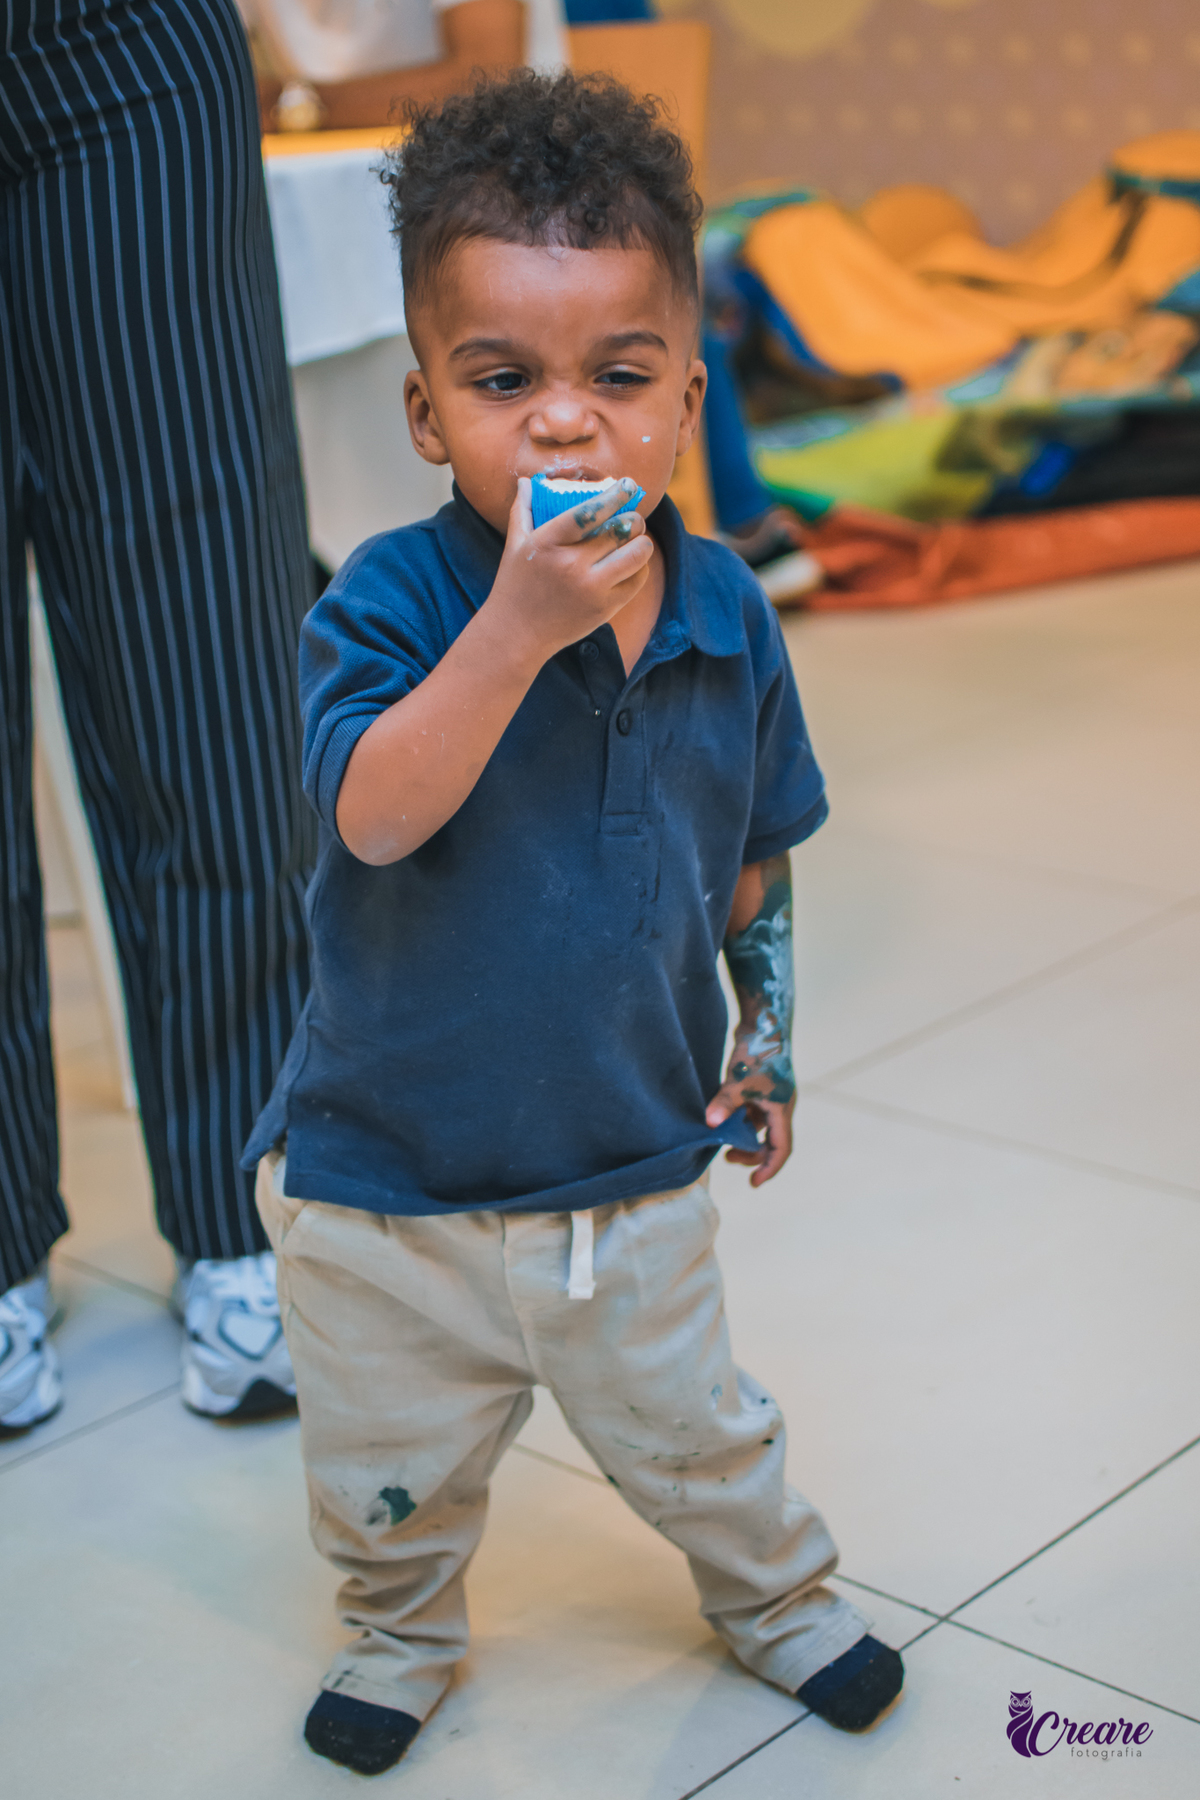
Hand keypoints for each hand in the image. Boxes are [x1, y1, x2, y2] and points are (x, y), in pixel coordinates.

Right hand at [486, 477, 653, 662]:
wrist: (516, 634)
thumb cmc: (514, 585)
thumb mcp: (514, 545)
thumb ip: (522, 510)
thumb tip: (526, 481)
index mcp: (548, 542)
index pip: (589, 512)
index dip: (614, 497)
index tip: (629, 486)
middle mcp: (571, 565)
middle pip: (620, 531)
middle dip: (635, 520)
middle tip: (634, 519)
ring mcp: (590, 588)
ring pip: (636, 555)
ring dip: (643, 543)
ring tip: (638, 540)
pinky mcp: (604, 609)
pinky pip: (636, 581)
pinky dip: (639, 569)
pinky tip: (632, 564)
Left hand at [705, 1040, 794, 1186]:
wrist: (764, 1021)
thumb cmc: (758, 1051)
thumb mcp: (740, 1080)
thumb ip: (725, 1102)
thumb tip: (709, 1124)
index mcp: (782, 1109)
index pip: (781, 1148)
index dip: (769, 1168)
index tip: (753, 1183)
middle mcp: (780, 1105)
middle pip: (770, 1141)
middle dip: (751, 1154)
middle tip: (727, 1158)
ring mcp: (771, 1095)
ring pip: (759, 1126)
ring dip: (742, 1135)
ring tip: (720, 1138)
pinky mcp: (760, 1085)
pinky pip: (752, 1111)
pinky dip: (739, 1118)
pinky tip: (721, 1115)